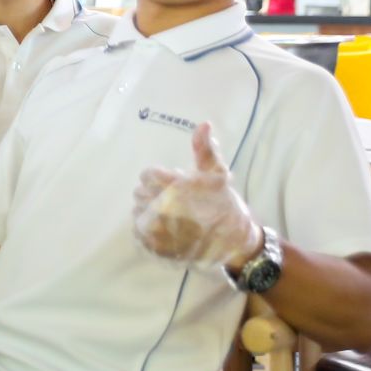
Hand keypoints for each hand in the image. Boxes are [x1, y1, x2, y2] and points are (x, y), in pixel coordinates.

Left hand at [132, 123, 258, 266]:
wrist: (234, 241)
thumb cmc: (224, 204)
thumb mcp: (217, 174)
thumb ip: (205, 150)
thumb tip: (204, 124)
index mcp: (176, 187)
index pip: (147, 174)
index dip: (160, 178)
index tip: (175, 185)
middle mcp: (163, 208)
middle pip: (140, 192)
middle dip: (155, 193)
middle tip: (177, 201)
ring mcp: (157, 230)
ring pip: (137, 210)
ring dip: (150, 210)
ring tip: (172, 215)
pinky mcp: (154, 247)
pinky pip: (137, 231)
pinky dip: (148, 228)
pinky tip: (166, 228)